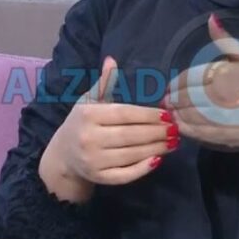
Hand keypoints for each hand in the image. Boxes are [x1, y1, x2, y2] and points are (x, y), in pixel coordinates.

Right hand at [41, 56, 178, 192]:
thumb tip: (112, 60)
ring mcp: (93, 161)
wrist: (63, 156)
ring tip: (173, 142)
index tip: (167, 114)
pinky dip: (142, 168)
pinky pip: (125, 175)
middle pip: (130, 135)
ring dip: (156, 148)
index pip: (124, 114)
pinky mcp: (99, 178)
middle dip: (156, 132)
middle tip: (176, 129)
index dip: (147, 114)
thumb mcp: (89, 101)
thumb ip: (104, 83)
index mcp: (88, 115)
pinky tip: (157, 159)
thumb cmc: (81, 123)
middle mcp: (89, 138)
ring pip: (131, 154)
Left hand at [166, 13, 238, 151]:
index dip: (175, 83)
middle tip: (167, 100)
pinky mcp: (222, 137)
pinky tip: (183, 125)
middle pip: (183, 99)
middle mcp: (218, 99)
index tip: (170, 86)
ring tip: (173, 112)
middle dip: (172, 99)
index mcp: (223, 77)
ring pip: (186, 117)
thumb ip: (226, 41)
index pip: (187, 79)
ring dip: (176, 115)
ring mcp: (219, 120)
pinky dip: (185, 128)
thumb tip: (211, 19)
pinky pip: (196, 133)